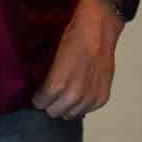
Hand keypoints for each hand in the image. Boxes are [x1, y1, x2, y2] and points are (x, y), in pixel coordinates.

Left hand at [32, 0, 120, 118]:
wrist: (99, 27)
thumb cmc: (70, 37)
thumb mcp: (49, 56)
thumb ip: (44, 78)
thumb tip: (38, 90)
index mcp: (57, 85)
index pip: (40, 104)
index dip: (39, 96)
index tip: (41, 89)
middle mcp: (74, 96)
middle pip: (54, 112)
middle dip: (52, 102)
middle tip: (55, 90)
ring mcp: (90, 98)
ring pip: (71, 114)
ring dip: (68, 105)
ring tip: (70, 90)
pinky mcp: (103, 97)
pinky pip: (87, 110)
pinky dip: (83, 103)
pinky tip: (84, 89)